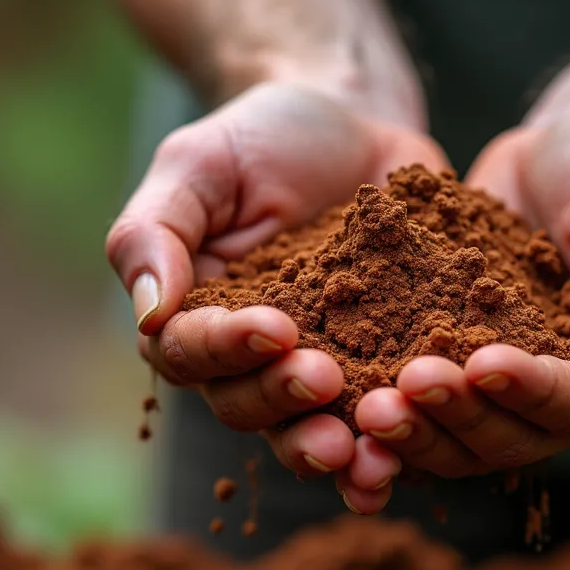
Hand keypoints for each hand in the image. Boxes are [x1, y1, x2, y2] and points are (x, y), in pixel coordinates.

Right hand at [106, 82, 445, 506]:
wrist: (354, 120)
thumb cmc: (261, 137)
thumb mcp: (197, 164)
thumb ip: (155, 232)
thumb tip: (149, 316)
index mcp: (193, 316)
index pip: (190, 352)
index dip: (227, 348)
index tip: (274, 328)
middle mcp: (248, 359)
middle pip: (247, 405)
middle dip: (283, 401)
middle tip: (325, 381)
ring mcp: (318, 366)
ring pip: (309, 429)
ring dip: (333, 447)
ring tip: (368, 450)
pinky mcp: (382, 365)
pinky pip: (382, 414)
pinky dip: (398, 441)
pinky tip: (419, 450)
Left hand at [351, 106, 569, 484]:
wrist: (566, 145)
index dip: (533, 392)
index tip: (481, 363)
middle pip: (516, 437)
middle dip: (457, 416)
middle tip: (397, 392)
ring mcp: (520, 393)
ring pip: (464, 438)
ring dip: (415, 429)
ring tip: (364, 405)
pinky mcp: (466, 373)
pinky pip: (427, 409)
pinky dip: (390, 410)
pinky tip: (343, 400)